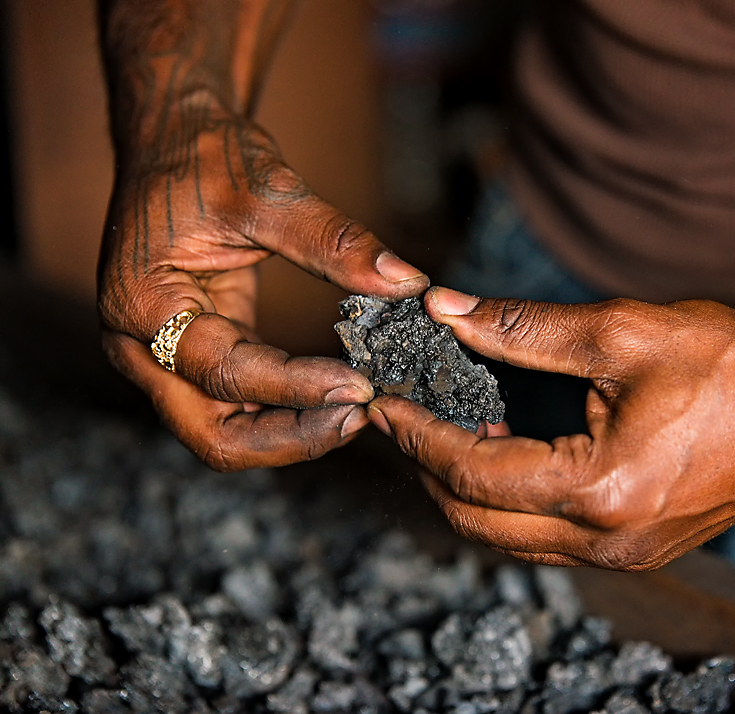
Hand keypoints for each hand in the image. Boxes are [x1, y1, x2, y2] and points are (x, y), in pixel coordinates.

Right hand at [99, 103, 428, 470]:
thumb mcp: (267, 190)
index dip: (295, 387)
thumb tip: (404, 282)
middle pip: (213, 435)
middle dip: (290, 436)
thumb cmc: (204, 156)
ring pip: (225, 432)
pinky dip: (286, 410)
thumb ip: (333, 241)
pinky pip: (240, 405)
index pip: (223, 373)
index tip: (360, 385)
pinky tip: (338, 394)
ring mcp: (165, 356)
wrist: (173, 137)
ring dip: (291, 434)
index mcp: (143, 305)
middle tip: (359, 415)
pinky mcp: (199, 352)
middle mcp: (141, 346)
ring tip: (357, 411)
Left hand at [368, 287, 734, 569]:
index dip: (419, 435)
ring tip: (445, 433)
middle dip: (429, 472)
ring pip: (511, 539)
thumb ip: (522, 329)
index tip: (384, 404)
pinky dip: (513, 503)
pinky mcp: (642, 548)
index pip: (473, 472)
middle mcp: (608, 541)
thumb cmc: (734, 363)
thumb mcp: (619, 333)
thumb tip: (450, 312)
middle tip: (401, 422)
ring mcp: (628, 554)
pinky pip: (551, 539)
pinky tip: (509, 455)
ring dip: (469, 492)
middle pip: (478, 523)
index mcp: (600, 491)